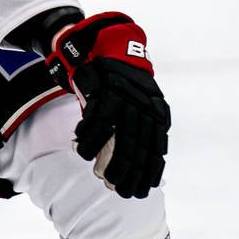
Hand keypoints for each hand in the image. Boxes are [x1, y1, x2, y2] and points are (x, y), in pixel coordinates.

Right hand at [46, 12, 169, 199]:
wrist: (107, 47)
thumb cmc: (118, 85)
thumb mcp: (135, 107)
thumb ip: (135, 132)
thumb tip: (128, 165)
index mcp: (156, 114)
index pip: (154, 150)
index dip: (146, 173)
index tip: (137, 191)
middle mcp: (145, 107)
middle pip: (136, 147)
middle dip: (125, 172)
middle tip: (114, 187)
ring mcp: (127, 98)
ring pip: (118, 138)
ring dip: (105, 159)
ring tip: (97, 173)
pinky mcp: (106, 89)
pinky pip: (97, 121)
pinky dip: (89, 138)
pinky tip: (81, 148)